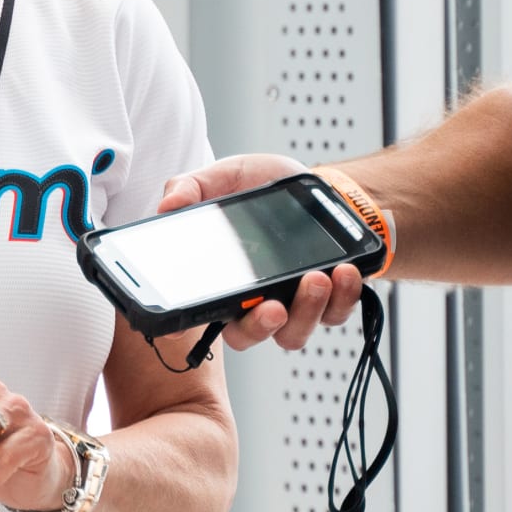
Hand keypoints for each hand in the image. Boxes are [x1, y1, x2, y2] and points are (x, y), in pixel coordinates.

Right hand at [160, 153, 366, 350]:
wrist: (317, 186)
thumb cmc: (268, 187)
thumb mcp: (227, 176)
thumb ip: (193, 186)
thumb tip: (167, 205)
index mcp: (224, 279)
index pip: (201, 312)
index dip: (189, 325)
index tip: (190, 324)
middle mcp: (255, 301)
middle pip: (247, 335)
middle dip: (260, 326)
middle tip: (273, 306)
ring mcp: (293, 305)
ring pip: (292, 333)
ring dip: (306, 310)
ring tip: (317, 278)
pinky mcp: (330, 302)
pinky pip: (335, 314)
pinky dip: (343, 297)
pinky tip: (344, 272)